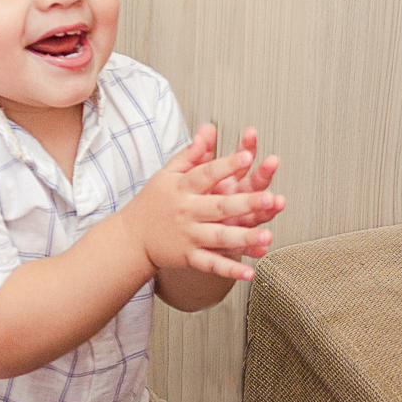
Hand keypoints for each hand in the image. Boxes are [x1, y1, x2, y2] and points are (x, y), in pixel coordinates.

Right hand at [123, 126, 281, 280]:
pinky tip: (250, 273)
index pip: (207, 174)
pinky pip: (212, 264)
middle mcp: (186, 211)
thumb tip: (208, 129)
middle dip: (247, 203)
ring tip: (268, 236)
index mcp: (182, 187)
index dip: (227, 164)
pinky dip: (231, 270)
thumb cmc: (154, 202)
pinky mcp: (189, 257)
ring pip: (220, 238)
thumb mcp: (167, 173)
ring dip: (245, 238)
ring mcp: (188, 236)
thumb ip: (191, 153)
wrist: (130, 238)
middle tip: (271, 199)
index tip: (248, 156)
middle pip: (220, 206)